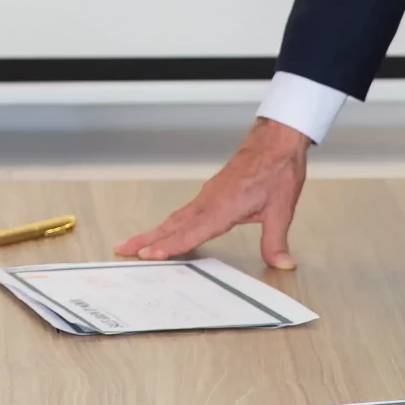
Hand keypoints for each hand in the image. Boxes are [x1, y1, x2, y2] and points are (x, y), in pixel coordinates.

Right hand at [115, 118, 309, 268]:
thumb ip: (275, 240)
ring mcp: (208, 196)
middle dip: (146, 239)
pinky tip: (166, 228)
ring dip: (153, 231)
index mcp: (224, 207)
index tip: (148, 255)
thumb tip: (281, 264)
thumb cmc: (277, 170)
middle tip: (123, 248)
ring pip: (175, 217)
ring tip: (135, 243)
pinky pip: (184, 211)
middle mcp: (210, 201)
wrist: (276, 140)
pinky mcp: (211, 192)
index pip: (191, 232)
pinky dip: (169, 223)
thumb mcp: (281, 209)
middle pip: (172, 224)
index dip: (169, 246)